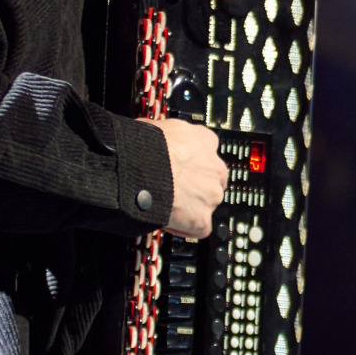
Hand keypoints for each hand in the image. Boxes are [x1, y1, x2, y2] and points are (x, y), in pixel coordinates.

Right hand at [141, 117, 226, 237]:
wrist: (140, 170)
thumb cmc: (143, 146)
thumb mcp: (157, 126)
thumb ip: (166, 134)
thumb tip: (150, 134)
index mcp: (205, 140)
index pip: (205, 152)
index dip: (190, 163)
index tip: (178, 167)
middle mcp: (215, 167)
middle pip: (210, 180)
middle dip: (194, 185)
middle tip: (172, 188)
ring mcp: (211, 194)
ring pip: (207, 203)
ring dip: (190, 206)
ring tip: (167, 204)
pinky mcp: (202, 219)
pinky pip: (199, 228)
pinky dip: (185, 227)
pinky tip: (169, 221)